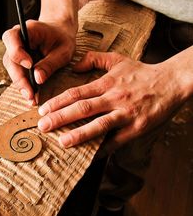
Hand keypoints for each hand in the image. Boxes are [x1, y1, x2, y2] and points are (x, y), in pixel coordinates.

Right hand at [2, 20, 75, 104]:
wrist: (61, 36)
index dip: (17, 52)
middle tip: (30, 94)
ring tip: (32, 99)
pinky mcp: (18, 65)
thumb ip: (50, 63)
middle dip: (19, 78)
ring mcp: (16, 54)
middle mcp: (16, 41)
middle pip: (10, 60)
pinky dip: (25, 87)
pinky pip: (18, 76)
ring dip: (21, 86)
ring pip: (12, 71)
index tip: (30, 65)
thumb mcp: (63, 50)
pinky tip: (32, 97)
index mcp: (27, 30)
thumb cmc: (62, 39)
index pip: (11, 38)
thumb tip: (37, 79)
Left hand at [37, 50, 191, 153]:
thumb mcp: (118, 60)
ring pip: (99, 125)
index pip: (76, 93)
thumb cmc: (142, 73)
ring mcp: (125, 114)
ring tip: (62, 142)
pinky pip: (116, 141)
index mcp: (107, 83)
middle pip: (83, 108)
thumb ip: (95, 59)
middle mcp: (114, 98)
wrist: (172, 82)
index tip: (43, 110)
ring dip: (79, 134)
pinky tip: (88, 157)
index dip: (58, 102)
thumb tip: (75, 66)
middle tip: (43, 126)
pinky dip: (101, 150)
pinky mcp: (136, 128)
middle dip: (60, 118)